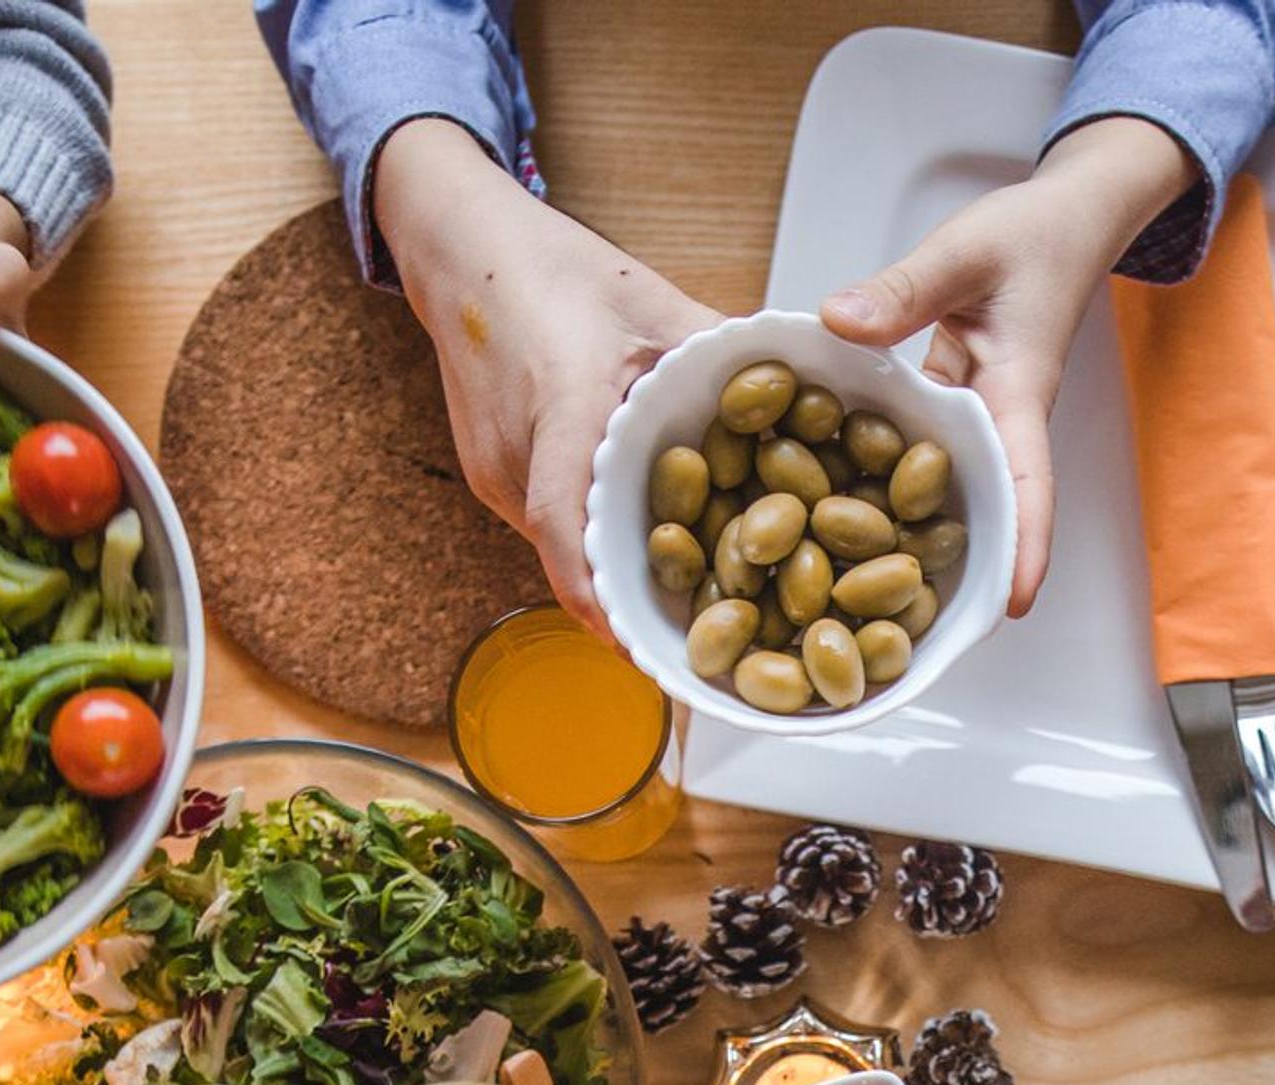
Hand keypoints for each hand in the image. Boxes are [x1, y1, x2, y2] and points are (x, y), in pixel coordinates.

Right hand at [373, 120, 719, 630]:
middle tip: (702, 638)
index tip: (641, 644)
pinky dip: (595, 539)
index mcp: (559, 406)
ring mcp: (492, 474)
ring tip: (687, 596)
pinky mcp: (489, 477)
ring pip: (561, 548)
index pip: (565, 526)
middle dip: (635, 600)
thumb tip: (811, 392)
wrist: (463, 250)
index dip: (602, 596)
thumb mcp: (655, 302)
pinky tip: (643, 538)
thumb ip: (726, 355)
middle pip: (574, 556)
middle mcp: (514, 457)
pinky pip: (548, 525)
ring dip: (618, 571)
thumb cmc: (552, 268)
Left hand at [820, 115, 1194, 613]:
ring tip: (855, 603)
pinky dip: (876, 482)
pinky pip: (911, 458)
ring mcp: (968, 423)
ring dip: (906, 540)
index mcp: (1015, 396)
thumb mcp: (964, 253)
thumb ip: (903, 289)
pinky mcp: (942, 410)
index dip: (1023, 544)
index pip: (1027, 483)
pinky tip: (822, 509)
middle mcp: (994, 425)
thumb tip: (836, 323)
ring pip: (942, 494)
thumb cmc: (1034, 236)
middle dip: (952, 574)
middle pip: (981, 514)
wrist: (1062, 221)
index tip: (1013, 602)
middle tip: (909, 637)